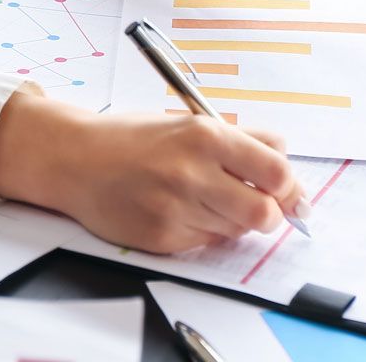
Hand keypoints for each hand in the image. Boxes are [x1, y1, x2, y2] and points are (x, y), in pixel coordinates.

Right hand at [0, 87, 309, 252]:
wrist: (76, 158)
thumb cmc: (134, 137)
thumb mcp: (190, 121)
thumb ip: (242, 139)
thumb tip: (287, 165)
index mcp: (206, 136)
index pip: (277, 172)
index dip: (289, 186)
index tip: (287, 190)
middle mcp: (193, 173)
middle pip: (264, 213)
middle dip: (270, 213)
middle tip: (260, 205)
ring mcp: (176, 209)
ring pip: (237, 231)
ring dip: (234, 220)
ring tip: (208, 199)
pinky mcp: (162, 238)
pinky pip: (206, 243)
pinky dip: (205, 231)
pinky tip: (183, 211)